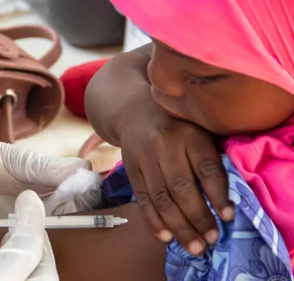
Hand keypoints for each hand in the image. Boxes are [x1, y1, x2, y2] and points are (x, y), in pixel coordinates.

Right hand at [119, 94, 232, 254]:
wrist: (135, 112)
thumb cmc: (179, 126)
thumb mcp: (199, 128)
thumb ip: (211, 156)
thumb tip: (228, 200)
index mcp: (189, 134)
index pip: (206, 168)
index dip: (218, 194)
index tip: (227, 217)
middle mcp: (165, 145)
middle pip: (182, 187)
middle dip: (198, 218)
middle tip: (212, 239)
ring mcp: (144, 158)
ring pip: (162, 198)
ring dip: (179, 226)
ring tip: (194, 246)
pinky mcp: (130, 170)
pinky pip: (142, 199)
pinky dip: (154, 221)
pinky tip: (166, 237)